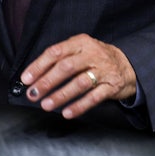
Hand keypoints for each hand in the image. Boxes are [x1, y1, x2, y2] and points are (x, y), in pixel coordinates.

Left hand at [21, 33, 136, 118]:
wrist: (128, 65)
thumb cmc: (97, 58)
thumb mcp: (81, 50)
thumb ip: (61, 58)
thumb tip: (34, 75)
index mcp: (81, 42)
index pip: (56, 52)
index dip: (39, 66)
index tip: (26, 78)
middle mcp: (92, 54)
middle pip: (66, 67)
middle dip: (47, 81)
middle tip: (33, 93)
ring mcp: (103, 70)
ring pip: (79, 83)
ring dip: (61, 95)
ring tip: (46, 105)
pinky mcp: (111, 86)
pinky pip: (94, 97)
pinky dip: (79, 106)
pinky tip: (67, 113)